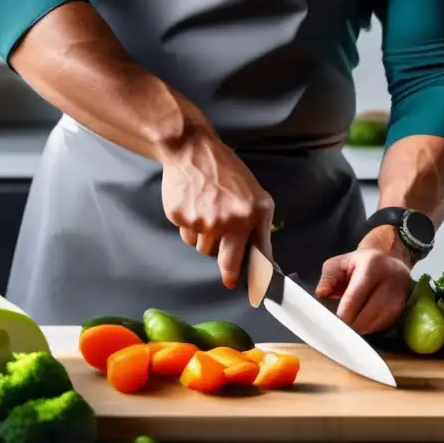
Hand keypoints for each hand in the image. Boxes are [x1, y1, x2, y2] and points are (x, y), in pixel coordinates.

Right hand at [161, 120, 273, 288]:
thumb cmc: (227, 173)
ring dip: (207, 239)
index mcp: (251, 214)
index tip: (255, 292)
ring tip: (208, 213)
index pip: (256, 256)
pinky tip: (194, 206)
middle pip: (226, 263)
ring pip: (204, 249)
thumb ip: (259, 227)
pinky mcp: (181, 218)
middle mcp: (229, 220)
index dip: (254, 278)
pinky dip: (190, 227)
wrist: (192, 150)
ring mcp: (203, 220)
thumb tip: (262, 261)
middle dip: (228, 273)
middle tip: (229, 278)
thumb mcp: (255, 196)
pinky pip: (187, 237)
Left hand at [315, 227, 414, 334]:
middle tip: (339, 329)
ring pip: (376, 323)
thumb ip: (328, 276)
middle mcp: (390, 280)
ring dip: (361, 328)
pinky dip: (372, 328)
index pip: (354, 299)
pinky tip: (363, 323)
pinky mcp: (404, 308)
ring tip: (350, 325)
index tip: (332, 325)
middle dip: (350, 325)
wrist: (390, 260)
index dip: (342, 316)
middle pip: (366, 315)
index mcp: (372, 266)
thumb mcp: (340, 263)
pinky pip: (385, 325)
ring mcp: (400, 295)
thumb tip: (321, 292)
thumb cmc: (360, 264)